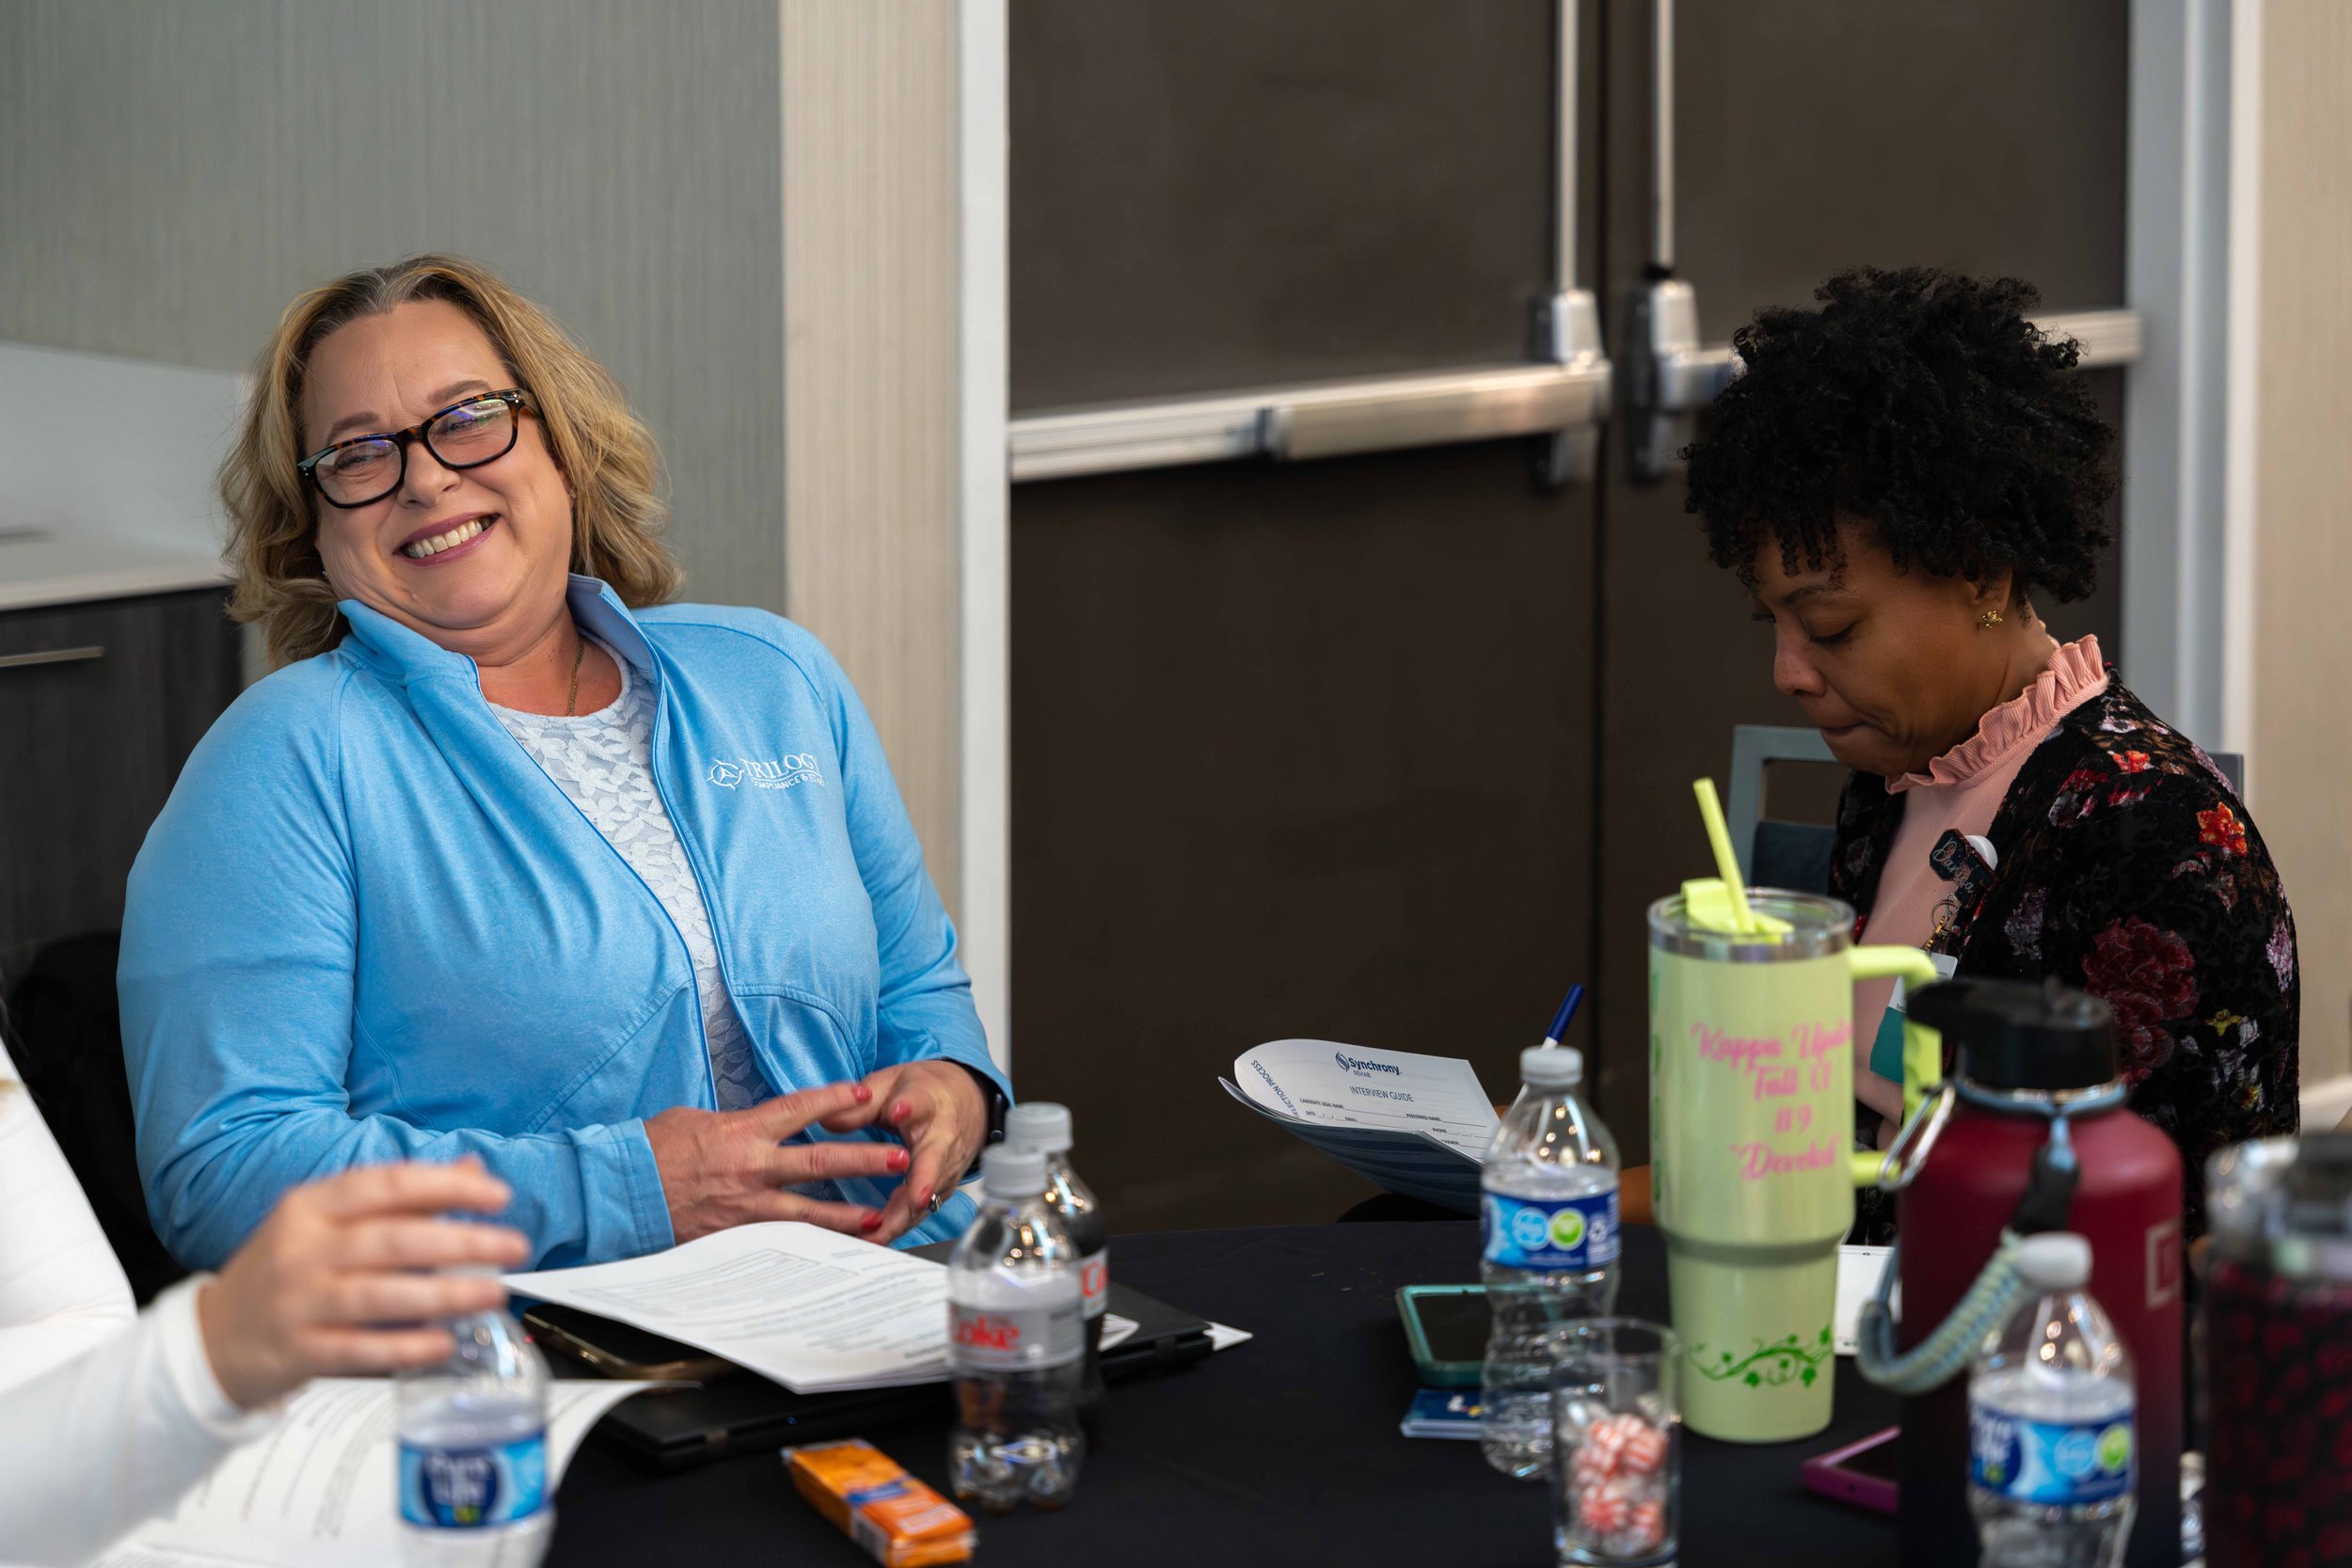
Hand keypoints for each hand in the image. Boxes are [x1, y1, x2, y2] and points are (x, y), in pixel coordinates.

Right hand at [197, 1160, 530, 1411]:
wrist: (212, 1337)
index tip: (497, 1196)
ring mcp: (297, 1301)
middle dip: (463, 1242)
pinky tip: (444, 1341)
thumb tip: (472, 1170)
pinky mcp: (297, 1351)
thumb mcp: (328, 1222)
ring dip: (445, 1295)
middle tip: (514, 1247)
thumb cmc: (286, 1270)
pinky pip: (361, 1349)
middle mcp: (302, 1248)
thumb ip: (401, 1198)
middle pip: (394, 1240)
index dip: (447, 1187)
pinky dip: (406, 1347)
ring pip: (381, 1295)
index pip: (387, 1184)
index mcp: (311, 1206)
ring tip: (492, 1293)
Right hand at [644, 1081, 911, 1244]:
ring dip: (850, 1213)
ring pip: (810, 1210)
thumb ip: (736, 1123)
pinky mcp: (736, 1235)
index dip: (835, 1099)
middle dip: (865, 1159)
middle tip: (900, 1158)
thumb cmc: (651, 1149)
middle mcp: (752, 1167)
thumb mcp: (695, 1120)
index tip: (864, 1093)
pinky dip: (809, 1244)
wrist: (619, 1190)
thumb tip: (757, 1124)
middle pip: (821, 1160)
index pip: (800, 1108)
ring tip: (883, 1216)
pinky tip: (831, 1250)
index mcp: (743, 1130)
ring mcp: (747, 1205)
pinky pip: (782, 1239)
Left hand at [820, 1060, 988, 1244]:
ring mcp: (945, 1167)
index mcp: (927, 1103)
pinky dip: (898, 1226)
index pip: (920, 1103)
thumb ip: (861, 1104)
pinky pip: (919, 1210)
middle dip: (921, 1182)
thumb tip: (828, 1121)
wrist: (967, 1103)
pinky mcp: (940, 1189)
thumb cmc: (924, 1093)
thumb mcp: (892, 1085)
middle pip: (933, 1161)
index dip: (909, 1107)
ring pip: (926, 1196)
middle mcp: (942, 1138)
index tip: (897, 1111)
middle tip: (911, 1200)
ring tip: (875, 1237)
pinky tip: (874, 1240)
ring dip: (902, 1218)